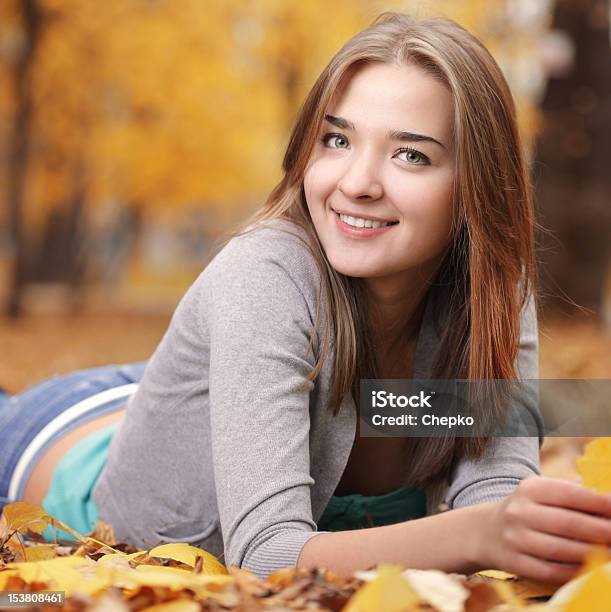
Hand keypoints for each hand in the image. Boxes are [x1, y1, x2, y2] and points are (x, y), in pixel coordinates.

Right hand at [480, 476, 610, 583]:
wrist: (487, 531)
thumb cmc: (527, 510)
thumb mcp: (541, 494)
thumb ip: (571, 495)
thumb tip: (608, 504)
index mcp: (529, 489)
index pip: (569, 494)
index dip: (598, 503)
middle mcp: (519, 512)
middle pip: (567, 523)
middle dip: (600, 531)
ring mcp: (515, 538)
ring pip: (561, 550)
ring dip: (592, 554)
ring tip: (610, 552)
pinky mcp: (514, 562)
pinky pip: (551, 570)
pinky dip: (575, 571)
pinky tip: (589, 568)